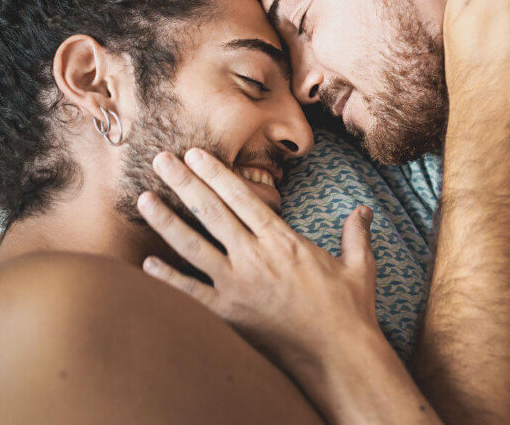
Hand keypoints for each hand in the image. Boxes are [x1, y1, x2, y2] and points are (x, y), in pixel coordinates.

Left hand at [136, 149, 381, 376]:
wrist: (339, 356)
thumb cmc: (349, 310)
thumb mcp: (359, 266)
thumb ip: (356, 233)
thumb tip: (365, 210)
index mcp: (284, 240)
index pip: (243, 197)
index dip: (217, 173)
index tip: (195, 154)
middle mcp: (256, 257)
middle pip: (212, 211)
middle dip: (184, 182)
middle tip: (161, 160)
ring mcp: (239, 285)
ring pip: (194, 246)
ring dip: (167, 221)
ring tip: (145, 199)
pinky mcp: (229, 314)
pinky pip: (191, 293)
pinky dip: (168, 278)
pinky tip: (146, 264)